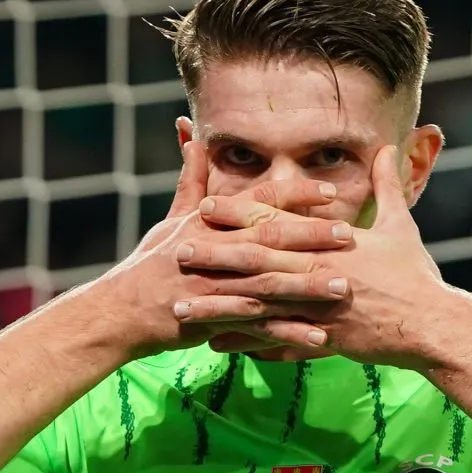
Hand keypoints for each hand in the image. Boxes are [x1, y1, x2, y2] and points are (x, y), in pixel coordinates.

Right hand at [81, 124, 353, 360]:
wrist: (121, 311)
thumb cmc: (151, 263)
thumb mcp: (173, 219)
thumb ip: (192, 180)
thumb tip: (191, 136)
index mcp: (210, 223)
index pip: (258, 202)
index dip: (294, 194)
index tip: (330, 189)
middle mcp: (215, 250)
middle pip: (269, 240)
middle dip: (311, 237)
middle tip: (350, 236)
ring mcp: (216, 286)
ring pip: (269, 285)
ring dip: (308, 287)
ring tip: (344, 288)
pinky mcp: (216, 320)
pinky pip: (259, 328)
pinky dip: (289, 333)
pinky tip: (321, 337)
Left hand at [172, 146, 458, 369]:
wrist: (433, 325)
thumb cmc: (416, 274)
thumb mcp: (401, 225)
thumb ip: (386, 186)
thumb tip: (386, 147)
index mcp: (332, 243)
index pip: (277, 223)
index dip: (239, 213)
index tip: (204, 206)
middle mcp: (320, 273)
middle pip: (258, 262)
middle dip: (215, 257)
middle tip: (177, 251)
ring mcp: (319, 309)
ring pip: (259, 307)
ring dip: (219, 307)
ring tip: (183, 310)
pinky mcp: (325, 341)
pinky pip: (277, 343)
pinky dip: (247, 345)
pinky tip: (218, 347)